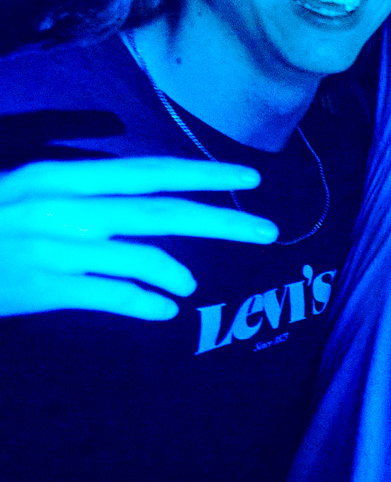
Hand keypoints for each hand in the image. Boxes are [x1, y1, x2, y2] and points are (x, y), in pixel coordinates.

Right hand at [0, 157, 276, 319]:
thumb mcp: (31, 185)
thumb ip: (87, 186)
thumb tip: (148, 190)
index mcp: (64, 177)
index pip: (149, 171)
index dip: (203, 173)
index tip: (252, 175)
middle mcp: (66, 209)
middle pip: (161, 213)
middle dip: (222, 220)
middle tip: (269, 230)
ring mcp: (58, 250)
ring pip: (142, 259)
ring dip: (176, 274)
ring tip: (186, 286)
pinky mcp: (48, 290)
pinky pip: (114, 298)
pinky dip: (147, 305)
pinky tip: (164, 310)